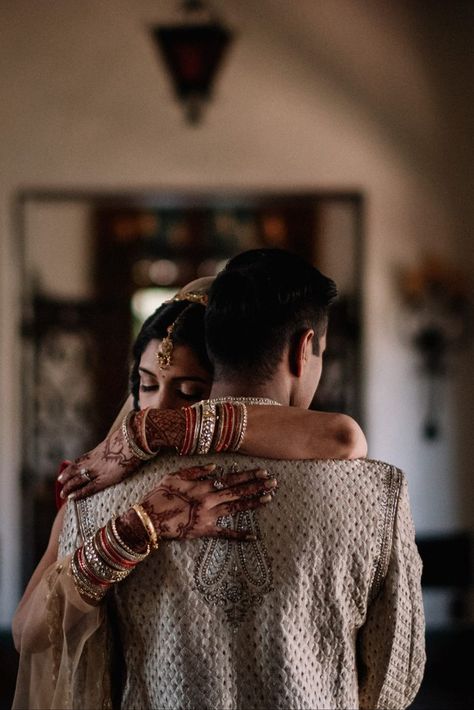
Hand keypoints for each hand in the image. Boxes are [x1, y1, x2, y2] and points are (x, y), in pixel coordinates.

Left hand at [57, 409, 185, 499]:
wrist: (137, 436)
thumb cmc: (136, 434)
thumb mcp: (124, 436)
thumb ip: (122, 439)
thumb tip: (130, 432)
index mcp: (101, 449)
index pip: (84, 458)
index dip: (75, 465)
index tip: (68, 469)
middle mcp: (97, 459)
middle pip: (78, 468)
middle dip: (68, 476)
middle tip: (60, 482)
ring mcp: (99, 468)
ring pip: (79, 479)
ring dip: (69, 486)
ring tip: (62, 493)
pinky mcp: (106, 478)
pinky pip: (88, 488)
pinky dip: (79, 493)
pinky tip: (71, 498)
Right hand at [120, 464, 276, 543]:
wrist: (149, 519)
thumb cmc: (159, 495)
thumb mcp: (175, 476)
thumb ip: (195, 470)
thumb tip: (215, 466)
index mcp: (203, 486)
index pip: (231, 479)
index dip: (248, 475)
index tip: (262, 472)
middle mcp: (209, 500)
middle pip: (238, 492)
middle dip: (257, 486)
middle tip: (273, 482)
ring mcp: (209, 516)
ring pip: (236, 509)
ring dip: (253, 504)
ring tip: (269, 498)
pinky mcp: (205, 531)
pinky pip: (225, 534)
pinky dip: (239, 536)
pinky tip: (254, 537)